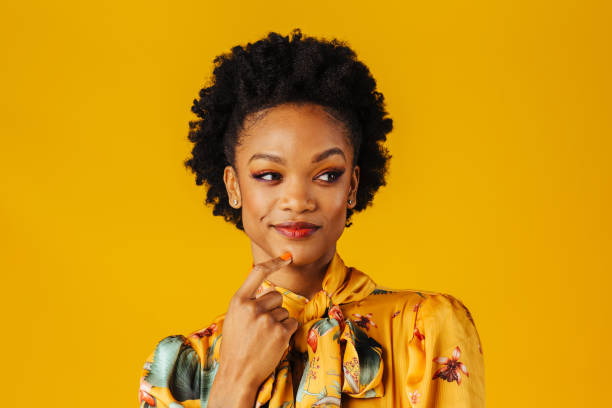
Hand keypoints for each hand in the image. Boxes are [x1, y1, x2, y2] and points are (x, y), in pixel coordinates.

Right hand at [210, 252, 298, 403]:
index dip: (274, 262)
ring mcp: (267, 320)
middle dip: (273, 308)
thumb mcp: (234, 318)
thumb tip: (269, 291)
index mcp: (239, 301)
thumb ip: (248, 303)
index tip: (286, 257)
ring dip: (279, 322)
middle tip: (262, 326)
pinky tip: (274, 342)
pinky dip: (286, 332)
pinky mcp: (280, 332)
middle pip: (276, 296)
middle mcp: (253, 307)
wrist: (237, 373)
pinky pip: (292, 323)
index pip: (258, 272)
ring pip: (284, 311)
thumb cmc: (236, 346)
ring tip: (265, 337)